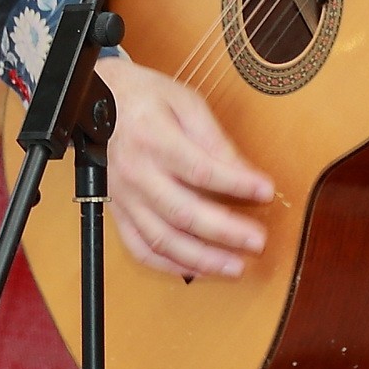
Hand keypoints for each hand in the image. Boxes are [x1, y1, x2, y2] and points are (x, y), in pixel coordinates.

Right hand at [93, 54, 273, 278]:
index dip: (236, 184)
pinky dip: (169, 265)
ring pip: (162, 239)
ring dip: (201, 259)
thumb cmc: (149, 98)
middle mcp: (137, 173)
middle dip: (225, 232)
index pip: (200, 169)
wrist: (102, 103)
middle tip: (258, 241)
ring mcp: (125, 197)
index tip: (266, 191)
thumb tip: (243, 170)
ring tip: (235, 266)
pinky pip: (141, 248)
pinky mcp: (119, 213)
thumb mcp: (186, 103)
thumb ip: (214, 138)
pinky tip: (197, 270)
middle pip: (183, 212)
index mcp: (154, 138)